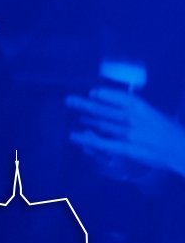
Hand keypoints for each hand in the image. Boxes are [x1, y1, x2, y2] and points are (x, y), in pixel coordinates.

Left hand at [66, 88, 184, 177]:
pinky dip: (86, 139)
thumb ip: (139, 112)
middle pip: (105, 110)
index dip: (105, 95)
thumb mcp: (157, 116)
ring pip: (102, 124)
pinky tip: (74, 136)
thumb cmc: (171, 134)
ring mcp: (129, 134)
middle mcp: (134, 119)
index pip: (120, 98)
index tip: (93, 92)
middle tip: (69, 100)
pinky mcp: (126, 148)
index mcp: (144, 109)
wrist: (182, 150)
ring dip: (87, 119)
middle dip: (86, 105)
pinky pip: (102, 142)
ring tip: (75, 114)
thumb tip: (120, 108)